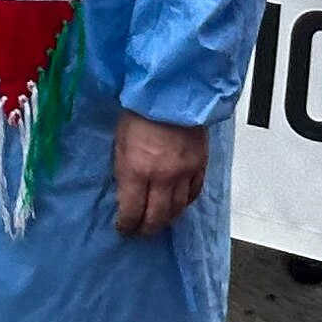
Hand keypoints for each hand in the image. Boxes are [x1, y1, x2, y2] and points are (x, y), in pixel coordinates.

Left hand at [113, 110, 206, 236]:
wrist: (172, 90)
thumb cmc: (141, 110)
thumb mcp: (120, 141)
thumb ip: (124, 169)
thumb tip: (125, 191)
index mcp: (136, 171)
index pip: (131, 212)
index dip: (126, 225)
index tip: (123, 228)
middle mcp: (162, 177)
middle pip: (156, 217)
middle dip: (146, 229)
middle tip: (141, 232)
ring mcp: (184, 172)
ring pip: (178, 209)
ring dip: (167, 219)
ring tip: (159, 222)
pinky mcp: (200, 164)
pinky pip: (195, 193)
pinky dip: (186, 203)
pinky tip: (179, 204)